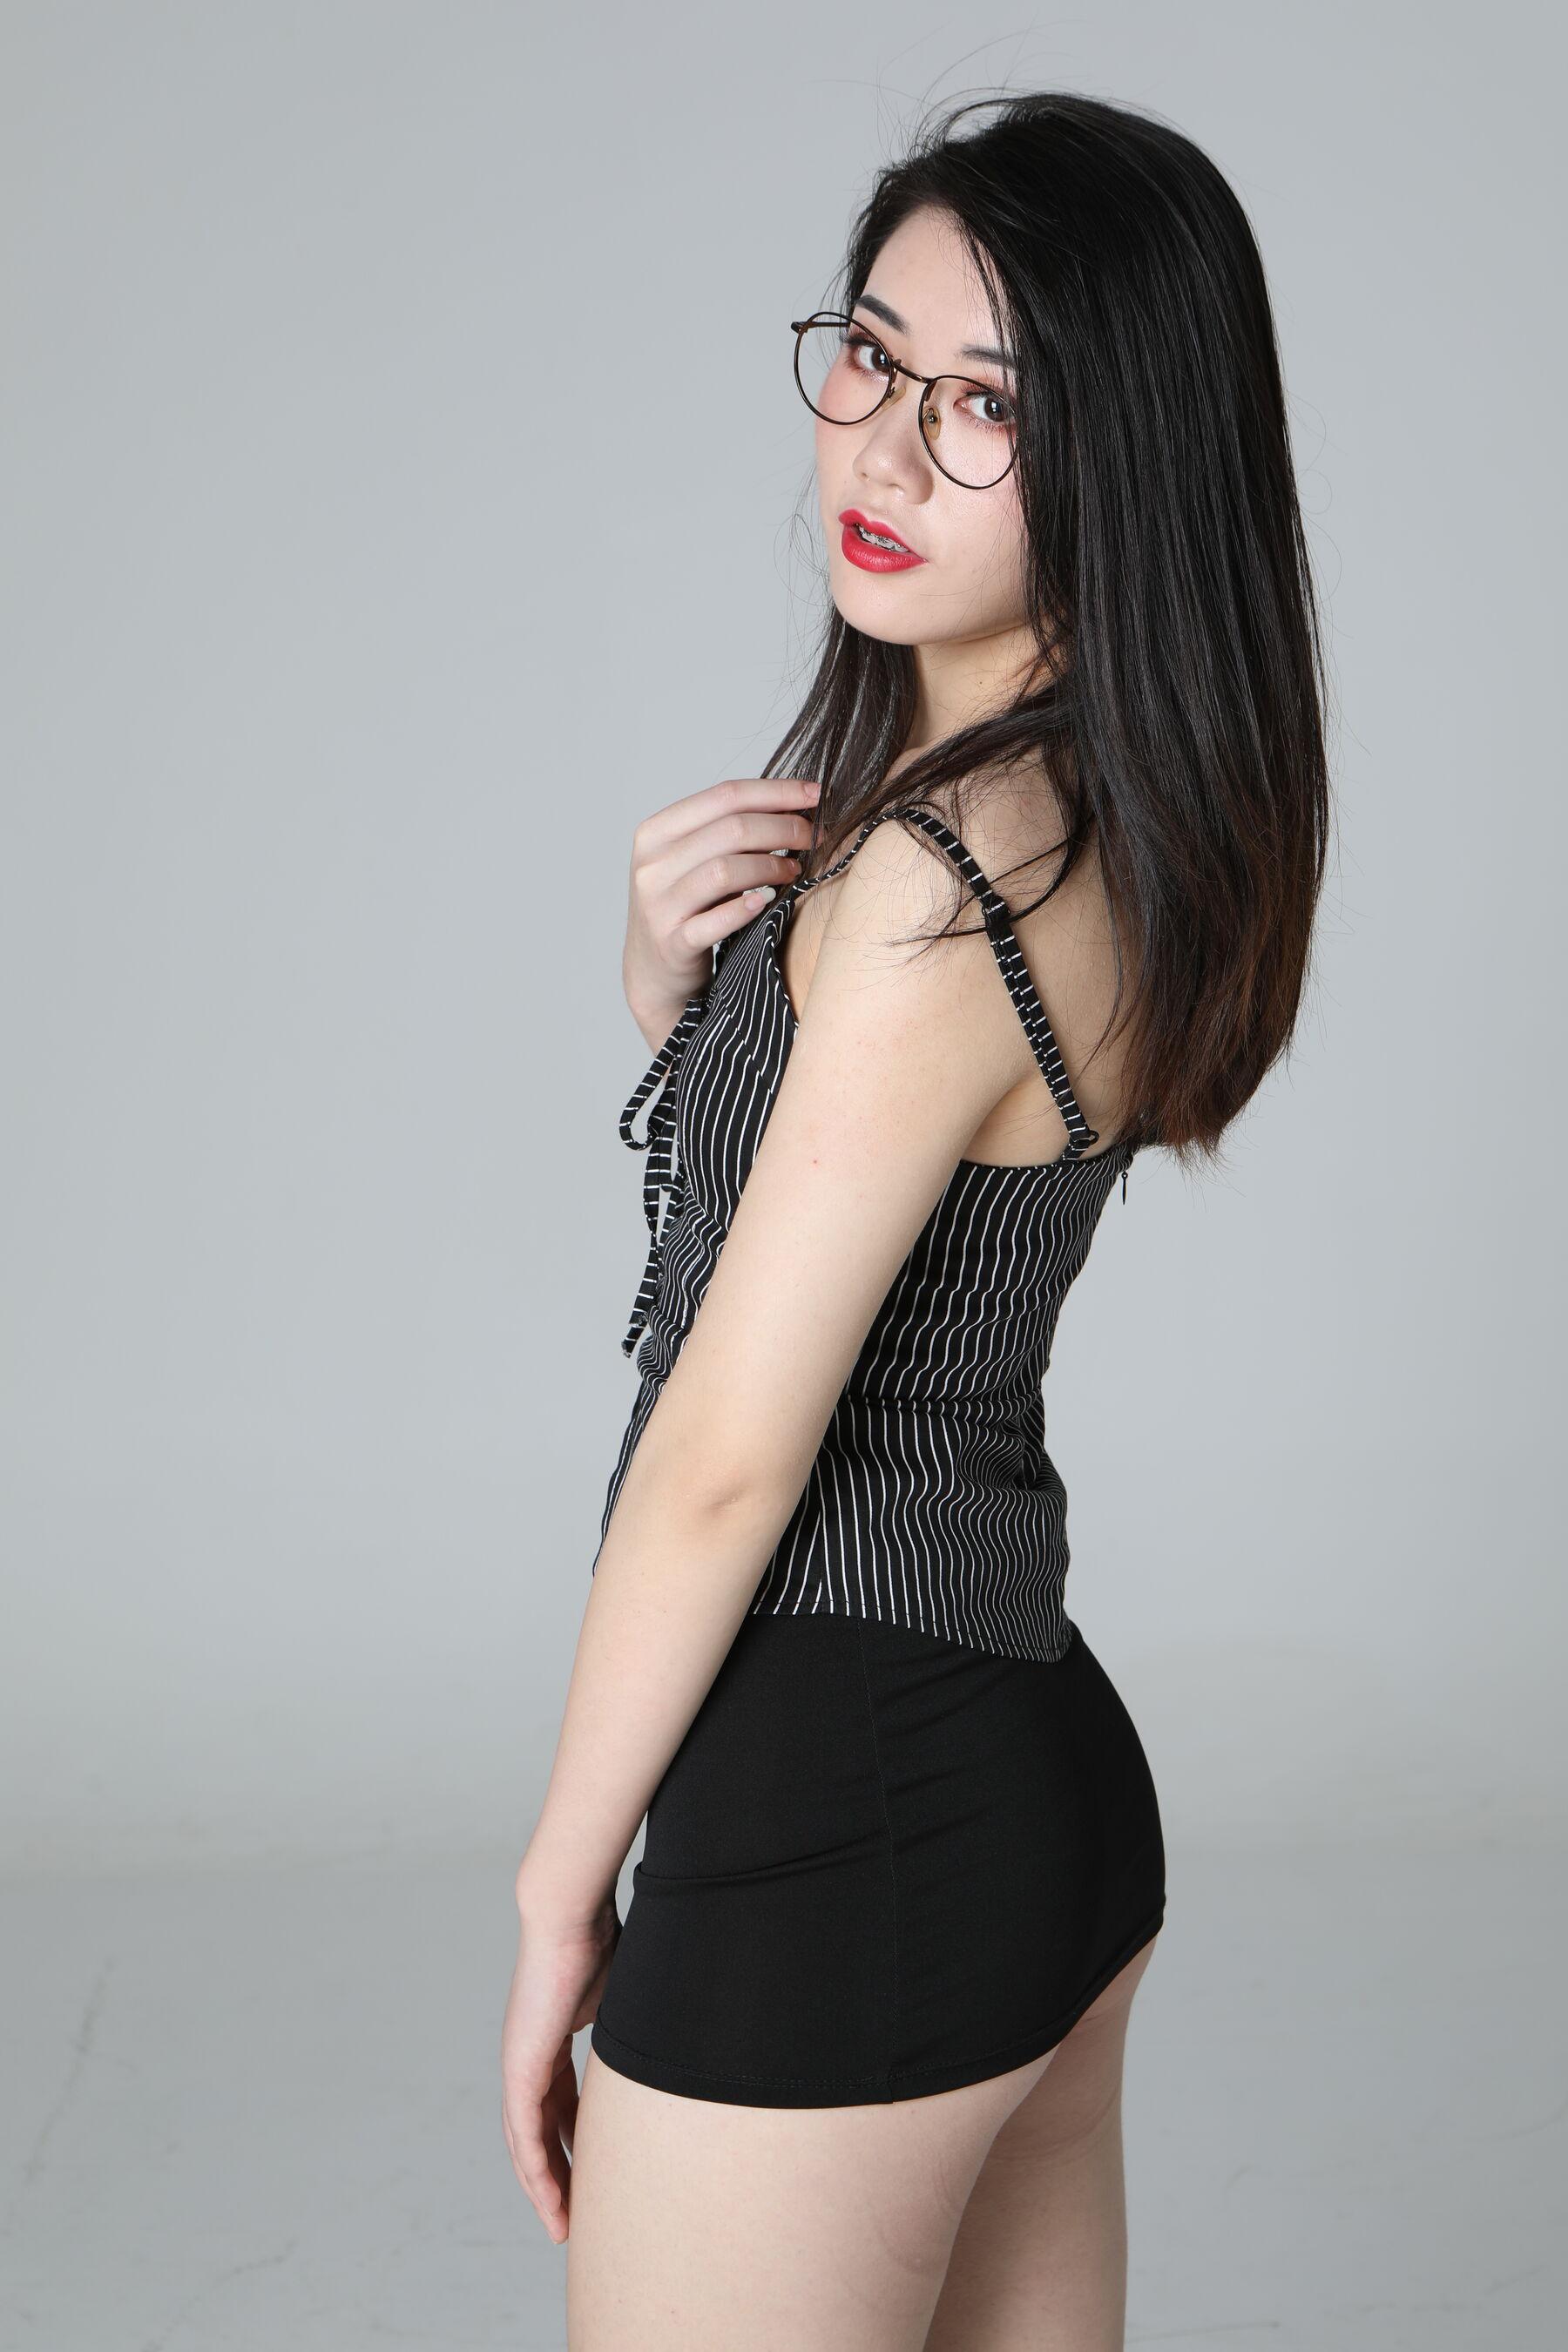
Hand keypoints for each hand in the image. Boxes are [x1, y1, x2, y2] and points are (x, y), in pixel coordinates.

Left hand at [500, 1887, 619, 2243]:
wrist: (569, 1913)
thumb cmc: (602, 1938)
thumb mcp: (626, 1999)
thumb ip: (639, 2026)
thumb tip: (688, 2034)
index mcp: (553, 2039)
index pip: (558, 2104)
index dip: (571, 2143)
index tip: (590, 2176)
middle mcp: (530, 2056)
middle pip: (539, 2131)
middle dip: (555, 2176)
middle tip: (570, 2218)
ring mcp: (521, 2061)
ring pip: (525, 2140)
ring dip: (542, 2184)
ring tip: (559, 2224)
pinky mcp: (520, 2065)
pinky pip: (523, 2130)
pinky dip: (534, 2166)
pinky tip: (547, 2196)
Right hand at [624, 774, 821, 1039]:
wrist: (652, 970)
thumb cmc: (686, 906)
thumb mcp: (693, 860)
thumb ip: (729, 830)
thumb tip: (794, 802)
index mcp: (656, 832)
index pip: (725, 795)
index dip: (776, 792)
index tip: (815, 794)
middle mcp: (651, 865)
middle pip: (732, 829)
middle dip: (783, 828)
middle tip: (813, 838)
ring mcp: (658, 905)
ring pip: (725, 871)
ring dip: (771, 867)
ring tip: (794, 871)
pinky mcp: (672, 944)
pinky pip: (716, 921)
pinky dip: (746, 908)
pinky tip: (768, 901)